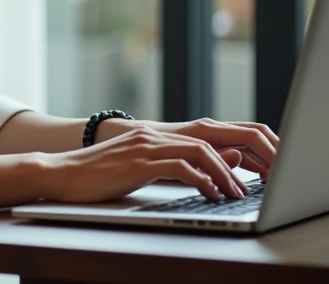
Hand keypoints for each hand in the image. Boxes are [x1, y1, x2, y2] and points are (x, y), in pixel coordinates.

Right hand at [98, 116, 278, 179]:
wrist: (64, 174)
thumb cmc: (103, 175)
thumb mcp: (148, 166)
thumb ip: (184, 162)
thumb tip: (229, 162)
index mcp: (162, 133)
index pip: (214, 133)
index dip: (243, 147)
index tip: (264, 168)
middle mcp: (158, 134)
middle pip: (216, 137)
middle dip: (245, 156)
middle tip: (265, 179)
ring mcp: (148, 145)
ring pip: (201, 151)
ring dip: (225, 173)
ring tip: (237, 193)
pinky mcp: (139, 162)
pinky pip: (179, 167)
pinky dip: (200, 181)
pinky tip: (210, 196)